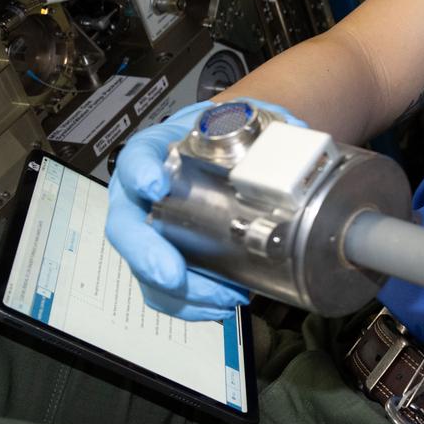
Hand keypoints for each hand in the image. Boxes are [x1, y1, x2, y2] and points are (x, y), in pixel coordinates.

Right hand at [106, 97, 302, 320]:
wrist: (217, 149)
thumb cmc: (217, 137)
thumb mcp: (236, 119)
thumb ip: (262, 123)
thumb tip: (296, 133)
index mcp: (154, 154)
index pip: (135, 159)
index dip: (140, 174)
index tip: (154, 185)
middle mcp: (140, 196)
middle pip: (127, 229)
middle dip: (148, 256)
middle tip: (173, 274)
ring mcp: (150, 231)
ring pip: (146, 270)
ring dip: (182, 292)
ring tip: (222, 297)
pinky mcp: (166, 258)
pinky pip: (167, 290)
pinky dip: (193, 304)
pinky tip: (224, 302)